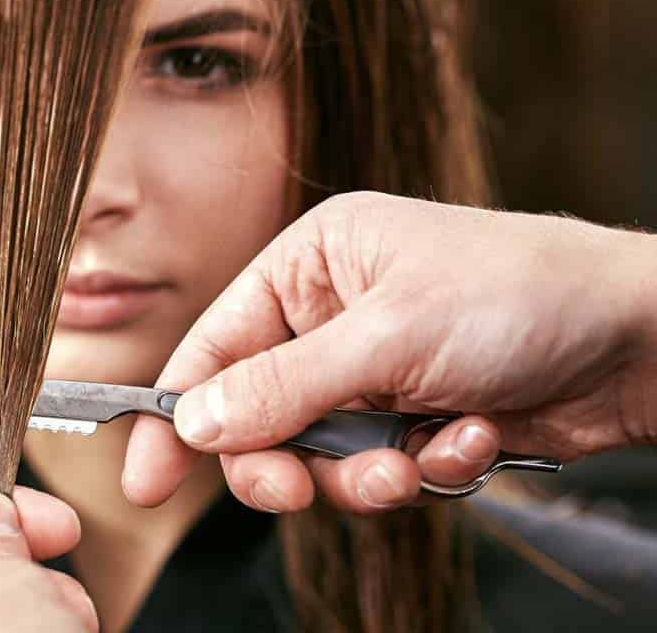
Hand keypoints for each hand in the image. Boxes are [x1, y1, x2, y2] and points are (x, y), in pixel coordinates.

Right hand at [125, 192, 656, 513]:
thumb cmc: (521, 294)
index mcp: (311, 264)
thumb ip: (283, 386)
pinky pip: (377, 470)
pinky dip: (422, 468)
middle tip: (296, 491)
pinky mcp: (413, 417)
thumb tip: (194, 422)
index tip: (147, 478)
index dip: (177, 410)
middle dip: (283, 459)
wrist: (639, 340)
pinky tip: (472, 436)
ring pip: (317, 454)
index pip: (216, 341)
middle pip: (257, 412)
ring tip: (414, 462)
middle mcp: (331, 316)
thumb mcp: (389, 336)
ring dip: (362, 473)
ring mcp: (372, 371)